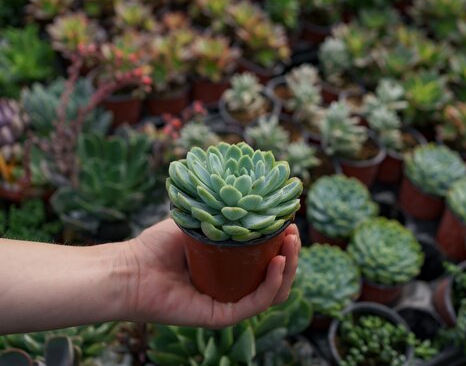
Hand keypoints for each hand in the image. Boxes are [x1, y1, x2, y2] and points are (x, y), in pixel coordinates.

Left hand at [120, 219, 299, 327]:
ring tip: (290, 245)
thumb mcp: (198, 220)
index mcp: (230, 269)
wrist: (129, 269)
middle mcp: (232, 287)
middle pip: (276, 277)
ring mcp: (228, 303)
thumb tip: (249, 191)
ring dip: (289, 270)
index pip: (267, 261)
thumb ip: (222, 212)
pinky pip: (256, 303)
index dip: (283, 244)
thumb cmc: (156, 246)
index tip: (289, 222)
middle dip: (292, 255)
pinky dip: (272, 284)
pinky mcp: (221, 316)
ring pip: (273, 292)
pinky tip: (278, 262)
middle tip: (294, 233)